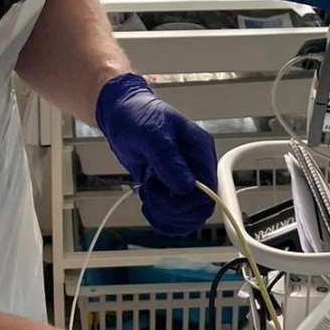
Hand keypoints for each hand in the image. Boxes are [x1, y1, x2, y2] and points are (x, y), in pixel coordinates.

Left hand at [94, 72, 218, 234]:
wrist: (119, 113)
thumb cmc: (136, 115)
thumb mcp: (150, 133)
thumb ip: (168, 159)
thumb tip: (186, 186)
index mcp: (200, 151)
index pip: (209, 189)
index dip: (187, 201)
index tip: (162, 194)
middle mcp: (195, 168)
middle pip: (200, 207)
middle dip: (172, 209)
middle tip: (150, 193)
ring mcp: (182, 179)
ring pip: (187, 215)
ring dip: (164, 213)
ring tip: (146, 193)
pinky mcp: (168, 188)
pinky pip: (173, 214)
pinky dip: (159, 216)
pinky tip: (146, 202)